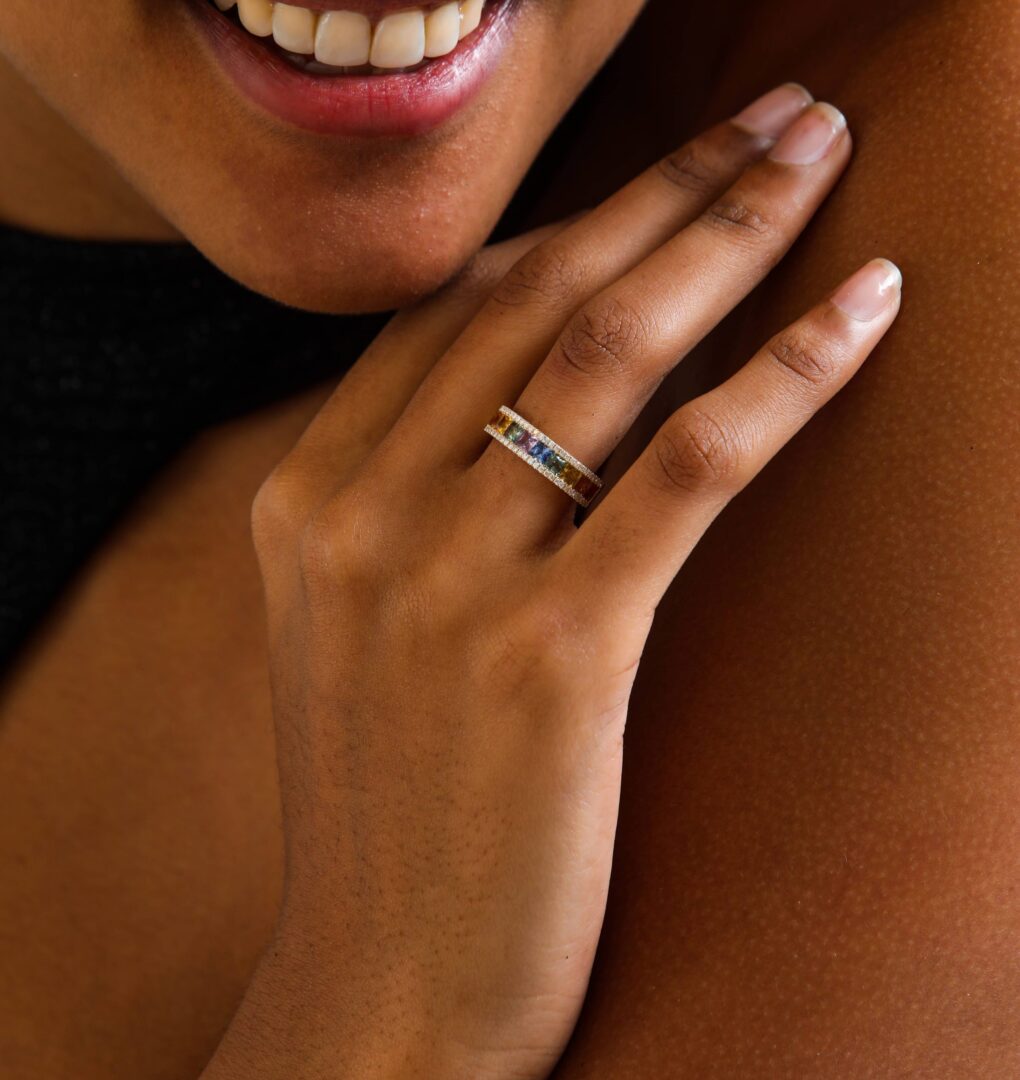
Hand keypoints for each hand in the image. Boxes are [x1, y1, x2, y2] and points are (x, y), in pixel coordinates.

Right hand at [206, 83, 901, 1079]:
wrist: (382, 987)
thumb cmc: (389, 809)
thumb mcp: (360, 631)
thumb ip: (405, 503)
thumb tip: (511, 399)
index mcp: (305, 498)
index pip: (450, 306)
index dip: (573, 217)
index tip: (664, 170)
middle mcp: (363, 513)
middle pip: (535, 293)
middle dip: (670, 185)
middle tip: (777, 114)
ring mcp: (448, 578)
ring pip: (610, 350)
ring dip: (732, 232)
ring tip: (820, 155)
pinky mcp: (554, 653)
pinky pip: (691, 465)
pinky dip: (788, 372)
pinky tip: (865, 301)